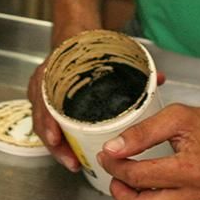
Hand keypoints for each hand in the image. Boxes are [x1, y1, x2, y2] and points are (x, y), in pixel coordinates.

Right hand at [26, 58, 165, 174]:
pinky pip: (47, 125)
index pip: (43, 97)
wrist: (75, 37)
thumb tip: (157, 79)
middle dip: (55, 143)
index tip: (56, 138)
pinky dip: (58, 141)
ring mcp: (43, 94)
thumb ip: (132, 67)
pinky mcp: (48, 103)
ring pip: (43, 125)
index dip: (48, 120)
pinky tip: (70, 154)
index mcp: (53, 70)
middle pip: (42, 118)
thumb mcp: (104, 53)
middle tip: (71, 160)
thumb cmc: (87, 49)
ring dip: (57, 146)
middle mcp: (44, 83)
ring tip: (73, 162)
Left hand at [96, 101, 199, 199]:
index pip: (138, 177)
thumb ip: (141, 133)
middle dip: (119, 193)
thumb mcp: (175, 117)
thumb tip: (112, 150)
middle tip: (116, 175)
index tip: (107, 156)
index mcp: (193, 170)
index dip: (114, 166)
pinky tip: (148, 196)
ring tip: (130, 185)